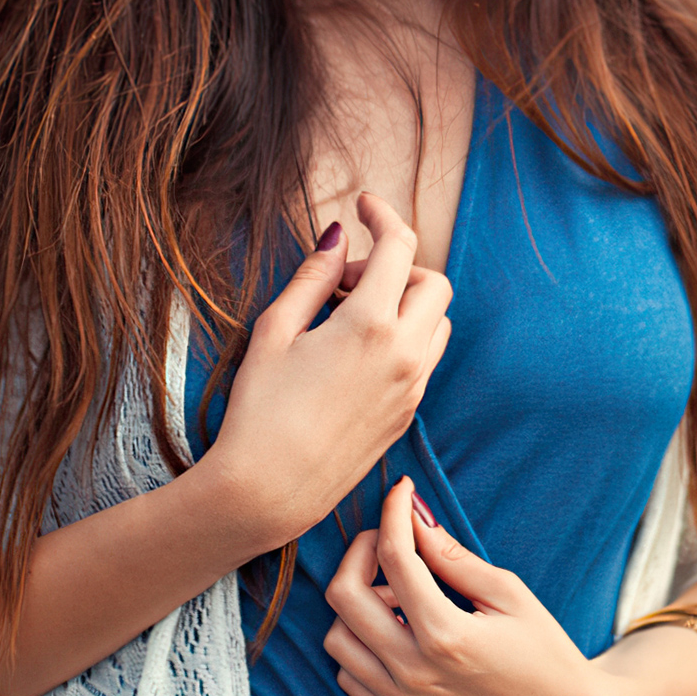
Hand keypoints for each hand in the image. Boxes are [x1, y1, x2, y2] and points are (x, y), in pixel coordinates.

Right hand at [191, 191, 451, 552]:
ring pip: (437, 322)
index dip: (383, 215)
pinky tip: (356, 351)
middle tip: (345, 279)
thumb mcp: (275, 332)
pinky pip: (426, 359)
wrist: (268, 491)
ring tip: (349, 316)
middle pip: (433, 282)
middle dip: (398, 265)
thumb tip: (338, 237)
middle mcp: (405, 355)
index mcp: (370, 325)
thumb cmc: (258, 412)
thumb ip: (313, 278)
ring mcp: (412, 388)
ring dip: (407, 303)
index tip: (364, 204)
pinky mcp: (407, 414)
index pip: (400, 246)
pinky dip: (405, 338)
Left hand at [318, 478, 625, 695]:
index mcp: (447, 637)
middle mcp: (415, 674)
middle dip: (359, 553)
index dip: (394, 513)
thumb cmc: (544, 650)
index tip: (401, 493)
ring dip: (356, 607)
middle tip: (387, 541)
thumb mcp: (509, 594)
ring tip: (397, 597)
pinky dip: (360, 647)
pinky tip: (394, 633)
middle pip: (344, 596)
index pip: (395, 558)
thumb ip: (453, 557)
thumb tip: (414, 519)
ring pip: (336, 640)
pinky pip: (349, 678)